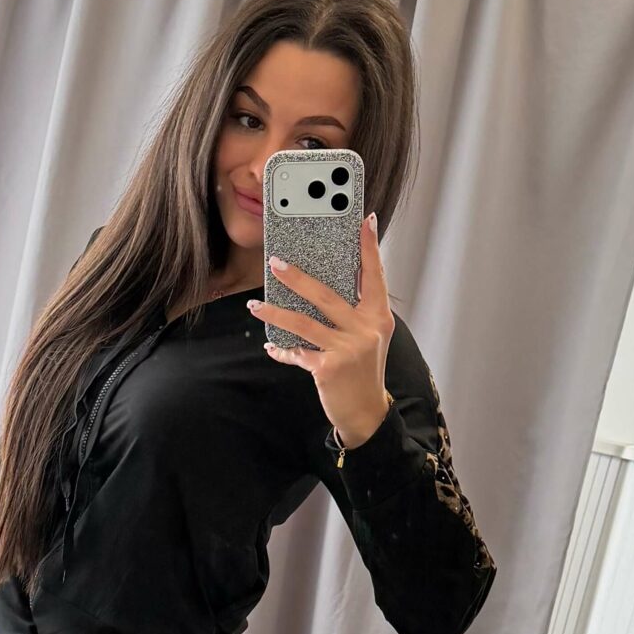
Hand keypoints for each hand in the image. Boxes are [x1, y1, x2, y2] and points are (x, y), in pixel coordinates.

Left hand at [249, 213, 393, 448]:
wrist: (366, 412)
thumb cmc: (364, 369)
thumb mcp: (369, 336)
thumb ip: (356, 311)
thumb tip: (323, 285)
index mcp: (378, 316)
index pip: (375, 275)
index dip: (369, 247)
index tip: (365, 220)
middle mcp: (366, 329)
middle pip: (326, 295)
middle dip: (297, 278)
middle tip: (275, 263)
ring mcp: (347, 349)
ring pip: (304, 323)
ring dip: (275, 312)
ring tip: (254, 305)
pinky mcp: (328, 368)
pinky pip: (297, 353)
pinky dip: (282, 350)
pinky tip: (271, 346)